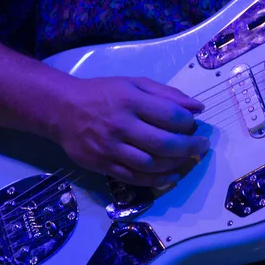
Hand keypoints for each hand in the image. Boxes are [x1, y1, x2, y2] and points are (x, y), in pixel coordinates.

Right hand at [53, 76, 208, 185]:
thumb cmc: (103, 93)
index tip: (194, 124)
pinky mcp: (103, 165)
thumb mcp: (134, 84)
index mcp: (130, 101)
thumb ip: (166, 94)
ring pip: (152, 164)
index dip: (189, 123)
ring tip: (186, 158)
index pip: (170, 116)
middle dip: (190, 147)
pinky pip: (135, 178)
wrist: (63, 110)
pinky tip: (171, 176)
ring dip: (176, 164)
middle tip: (201, 146)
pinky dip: (157, 180)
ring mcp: (111, 148)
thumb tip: (197, 107)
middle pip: (165, 143)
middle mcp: (121, 125)